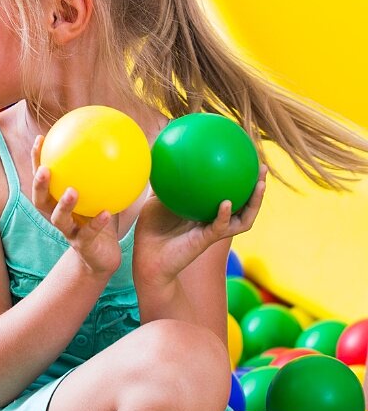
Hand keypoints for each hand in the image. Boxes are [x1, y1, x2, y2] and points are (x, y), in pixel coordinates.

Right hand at [31, 136, 121, 275]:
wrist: (103, 256)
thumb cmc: (101, 220)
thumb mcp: (102, 195)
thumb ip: (104, 174)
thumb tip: (119, 143)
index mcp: (56, 202)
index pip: (43, 179)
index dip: (37, 161)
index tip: (41, 139)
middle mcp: (56, 216)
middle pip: (40, 200)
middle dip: (40, 185)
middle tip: (44, 169)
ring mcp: (68, 232)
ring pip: (58, 219)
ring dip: (63, 205)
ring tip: (72, 191)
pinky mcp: (82, 246)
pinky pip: (88, 234)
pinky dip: (96, 224)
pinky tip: (106, 212)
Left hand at [134, 165, 266, 286]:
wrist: (146, 256)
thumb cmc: (150, 229)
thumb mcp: (155, 200)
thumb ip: (161, 181)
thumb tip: (159, 155)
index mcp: (207, 210)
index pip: (231, 192)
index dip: (242, 179)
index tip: (247, 157)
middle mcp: (215, 220)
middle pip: (246, 205)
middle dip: (258, 188)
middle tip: (263, 168)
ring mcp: (213, 231)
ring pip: (243, 219)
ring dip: (255, 203)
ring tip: (260, 185)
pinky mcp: (205, 240)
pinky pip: (220, 227)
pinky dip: (224, 215)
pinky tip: (225, 203)